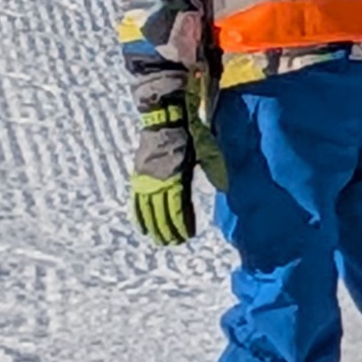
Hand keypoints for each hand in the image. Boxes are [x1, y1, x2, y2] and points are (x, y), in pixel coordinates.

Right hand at [130, 87, 199, 246]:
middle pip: (161, 213)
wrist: (164, 118)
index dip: (181, 224)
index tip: (186, 236)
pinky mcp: (138, 176)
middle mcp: (157, 182)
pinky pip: (136, 201)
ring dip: (153, 226)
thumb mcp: (206, 150)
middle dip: (167, 230)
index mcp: (175, 177)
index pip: (177, 208)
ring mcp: (145, 180)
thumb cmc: (188, 135)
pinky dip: (139, 215)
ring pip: (147, 210)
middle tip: (173, 242)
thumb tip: (225, 187)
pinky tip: (142, 226)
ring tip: (159, 240)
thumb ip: (215, 169)